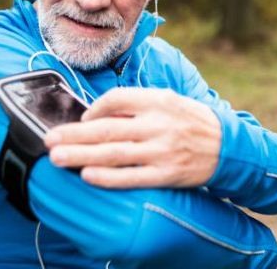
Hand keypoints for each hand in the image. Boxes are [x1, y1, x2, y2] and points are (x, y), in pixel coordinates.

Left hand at [43, 88, 221, 187]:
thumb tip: (98, 114)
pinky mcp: (166, 174)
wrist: (227, 146)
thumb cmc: (191, 121)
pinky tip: (87, 175)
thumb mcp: (168, 101)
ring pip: (114, 153)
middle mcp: (158, 124)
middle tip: (49, 140)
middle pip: (108, 129)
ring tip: (58, 158)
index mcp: (158, 100)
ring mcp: (161, 150)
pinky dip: (107, 176)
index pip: (117, 99)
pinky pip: (131, 176)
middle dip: (74, 135)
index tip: (80, 119)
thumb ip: (136, 104)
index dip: (93, 109)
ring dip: (82, 155)